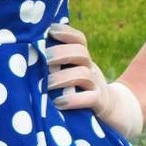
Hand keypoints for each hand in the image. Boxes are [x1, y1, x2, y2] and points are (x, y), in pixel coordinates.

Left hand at [44, 21, 144, 140]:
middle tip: (44, 60)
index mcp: (83, 61)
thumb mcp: (74, 76)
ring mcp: (97, 86)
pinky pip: (89, 98)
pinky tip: (58, 103)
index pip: (79, 39)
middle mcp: (91, 69)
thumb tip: (31, 56)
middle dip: (60, 53)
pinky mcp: (100, 104)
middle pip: (80, 52)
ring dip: (62, 78)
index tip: (50, 31)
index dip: (67, 32)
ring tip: (47, 85)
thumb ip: (57, 67)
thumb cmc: (82, 94)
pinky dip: (73, 100)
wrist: (115, 114)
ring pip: (82, 74)